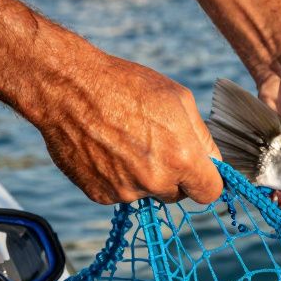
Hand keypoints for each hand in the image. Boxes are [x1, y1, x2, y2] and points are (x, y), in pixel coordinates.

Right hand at [31, 53, 223, 204]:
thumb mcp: (178, 98)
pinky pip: (118, 192)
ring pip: (146, 192)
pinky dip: (116, 176)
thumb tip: (213, 161)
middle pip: (176, 194)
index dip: (205, 180)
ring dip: (141, 174)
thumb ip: (202, 136)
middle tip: (153, 144)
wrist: (67, 88)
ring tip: (123, 139)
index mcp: (182, 158)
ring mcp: (125, 191)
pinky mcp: (99, 195)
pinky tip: (104, 148)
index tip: (198, 171)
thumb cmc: (126, 85)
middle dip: (172, 175)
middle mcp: (155, 181)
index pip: (210, 192)